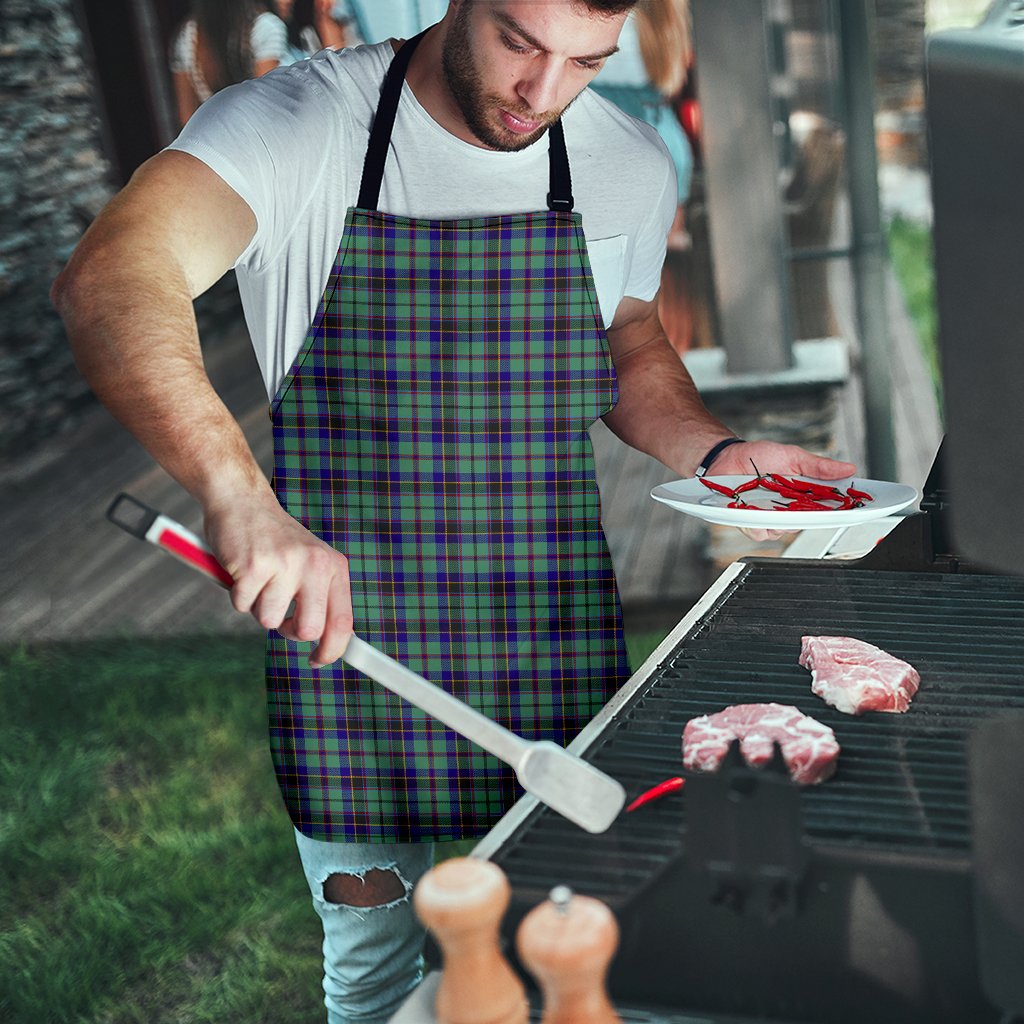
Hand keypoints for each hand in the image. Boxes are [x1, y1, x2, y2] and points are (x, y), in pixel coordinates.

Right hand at [203, 493, 352, 666]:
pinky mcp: (254, 566)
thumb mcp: (310, 563)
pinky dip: (237, 594)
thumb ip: (320, 598)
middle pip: (309, 630)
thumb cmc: (274, 541)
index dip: (332, 650)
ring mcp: (285, 564)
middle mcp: (315, 564)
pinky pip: (242, 605)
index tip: (318, 661)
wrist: (242, 501)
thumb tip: (327, 644)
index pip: (343, 622)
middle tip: (279, 613)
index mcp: (333, 567)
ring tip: (258, 579)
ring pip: (269, 621)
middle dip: (289, 631)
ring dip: (258, 607)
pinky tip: (242, 570)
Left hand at [707, 440, 856, 542]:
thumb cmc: (759, 457)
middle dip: (811, 515)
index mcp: (804, 495)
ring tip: (771, 499)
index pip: (829, 508)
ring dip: (780, 517)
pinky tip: (753, 508)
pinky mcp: (751, 523)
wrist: (727, 457)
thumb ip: (819, 466)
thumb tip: (848, 468)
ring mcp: (771, 518)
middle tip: (805, 502)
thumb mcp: (793, 456)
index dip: (844, 510)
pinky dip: (758, 522)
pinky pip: (760, 532)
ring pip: (784, 531)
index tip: (857, 508)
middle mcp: (790, 510)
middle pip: (809, 523)